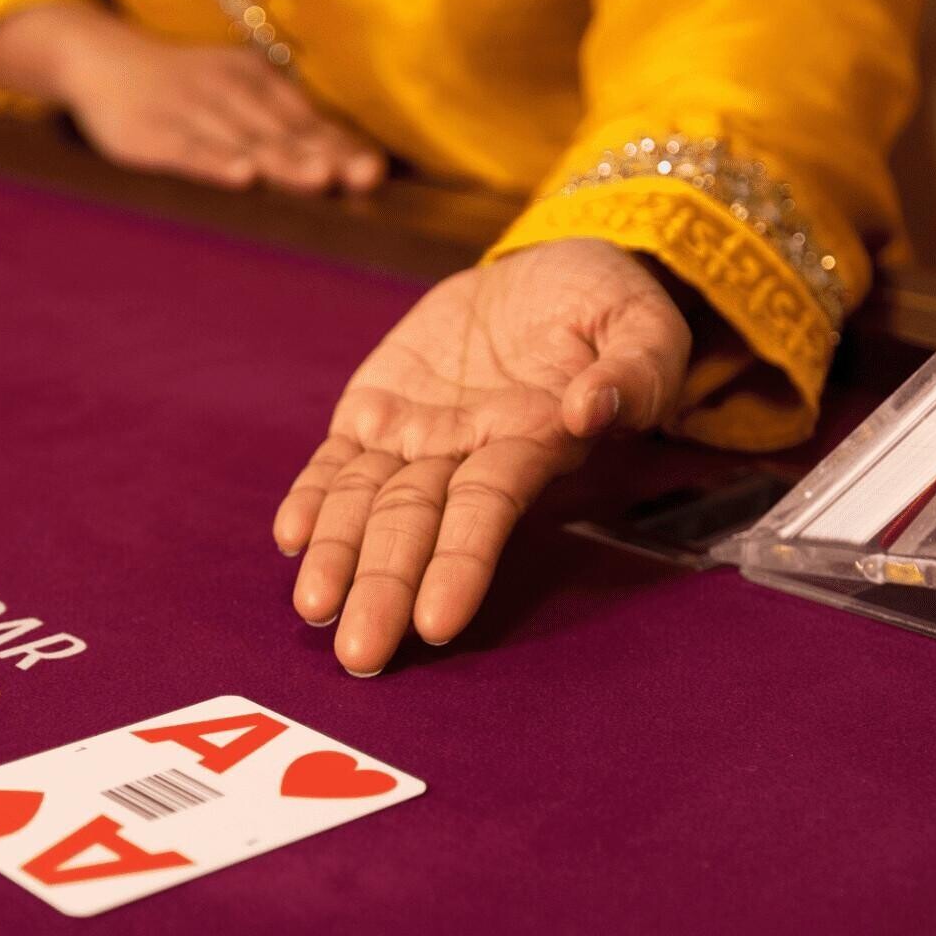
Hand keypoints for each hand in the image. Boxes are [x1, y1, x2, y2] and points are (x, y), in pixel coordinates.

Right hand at [0, 4, 383, 194]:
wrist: (98, 58)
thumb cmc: (180, 86)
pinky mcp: (152, 133)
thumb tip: (342, 159)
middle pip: (284, 132)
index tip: (375, 172)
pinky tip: (240, 178)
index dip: (342, 146)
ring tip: (318, 181)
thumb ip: (280, 121)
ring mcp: (190, 111)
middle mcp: (230, 93)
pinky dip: (215, 163)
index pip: (307, 120)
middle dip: (325, 156)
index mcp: (256, 82)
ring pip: (243, 141)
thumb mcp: (233, 89)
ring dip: (282, 161)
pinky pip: (188, 150)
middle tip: (362, 179)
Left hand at [274, 239, 692, 675]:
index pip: (487, 511)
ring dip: (338, 555)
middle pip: (416, 524)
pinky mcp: (375, 408)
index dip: (460, 563)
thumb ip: (632, 370)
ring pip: (367, 502)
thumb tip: (590, 407)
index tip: (437, 623)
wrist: (546, 279)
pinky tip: (291, 538)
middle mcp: (465, 451)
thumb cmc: (607, 310)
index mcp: (533, 440)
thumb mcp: (644, 326)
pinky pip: (337, 461)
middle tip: (360, 657)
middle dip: (386, 588)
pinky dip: (313, 497)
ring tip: (314, 609)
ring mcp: (415, 434)